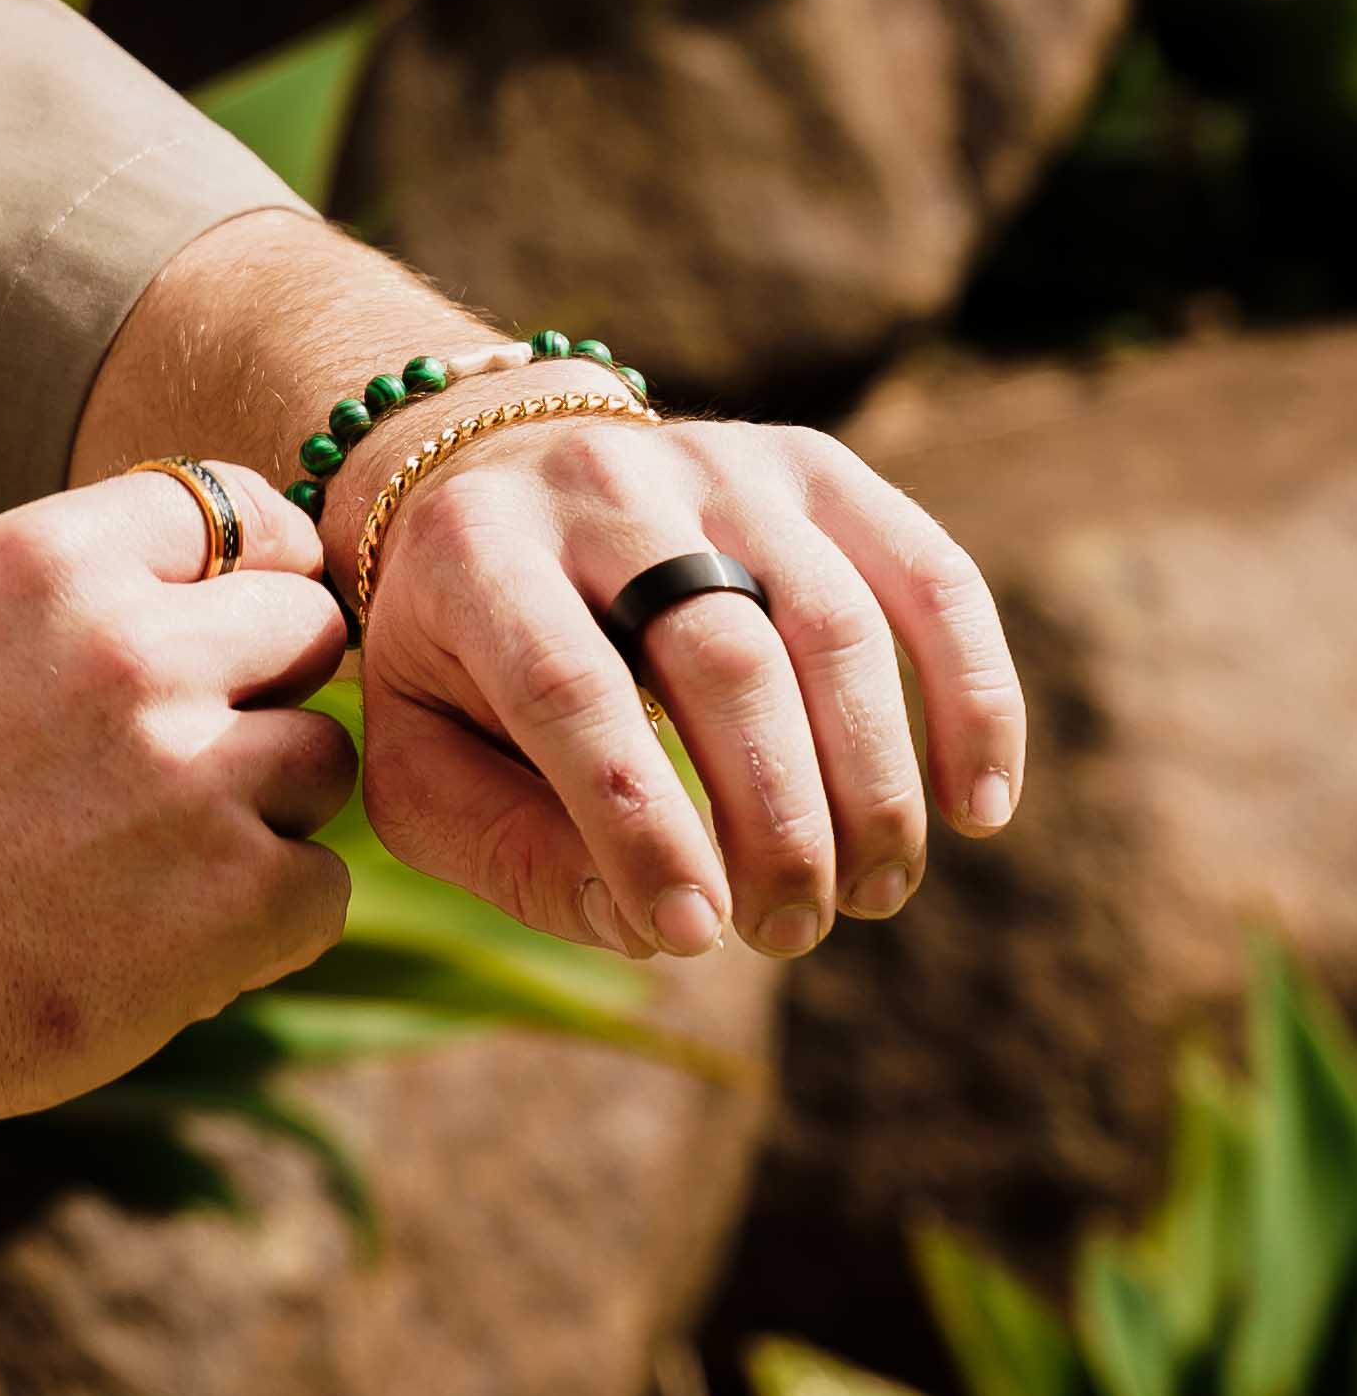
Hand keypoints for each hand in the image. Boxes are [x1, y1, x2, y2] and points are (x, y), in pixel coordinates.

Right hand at [0, 463, 355, 1153]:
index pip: (234, 507)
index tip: (253, 606)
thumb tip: (122, 567)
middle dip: (271, 685)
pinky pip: (325, 883)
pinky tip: (184, 933)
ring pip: (325, 757)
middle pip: (309, 626)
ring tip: (171, 853)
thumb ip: (12, 574)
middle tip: (207, 747)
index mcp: (49, 565)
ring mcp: (193, 779)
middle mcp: (133, 652)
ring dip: (270, 806)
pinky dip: (272, 916)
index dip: (259, 560)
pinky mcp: (236, 902)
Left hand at [327, 360, 1024, 960]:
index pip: (568, 690)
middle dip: (774, 819)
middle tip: (790, 933)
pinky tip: (978, 807)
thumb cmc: (453, 657)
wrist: (495, 481)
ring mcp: (717, 461)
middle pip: (721, 656)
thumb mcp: (418, 757)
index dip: (638, 825)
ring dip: (871, 781)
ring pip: (833, 623)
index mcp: (474, 550)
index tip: (687, 935)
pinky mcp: (813, 466)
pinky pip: (929, 576)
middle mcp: (598, 482)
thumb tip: (647, 926)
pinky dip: (971, 695)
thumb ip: (506, 847)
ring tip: (874, 894)